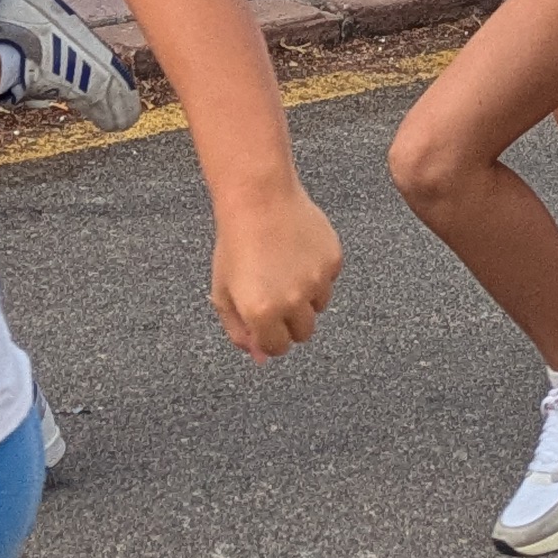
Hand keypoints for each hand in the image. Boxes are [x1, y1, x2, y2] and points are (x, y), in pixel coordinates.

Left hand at [209, 180, 341, 356]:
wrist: (258, 198)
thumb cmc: (235, 244)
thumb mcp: (224, 292)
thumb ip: (239, 331)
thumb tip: (260, 358)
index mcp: (261, 313)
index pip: (277, 348)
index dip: (268, 335)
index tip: (263, 320)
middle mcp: (292, 301)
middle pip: (303, 334)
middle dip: (290, 321)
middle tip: (276, 294)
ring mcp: (317, 281)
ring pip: (319, 307)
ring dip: (305, 297)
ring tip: (285, 268)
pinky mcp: (333, 261)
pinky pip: (329, 280)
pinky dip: (317, 272)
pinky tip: (298, 252)